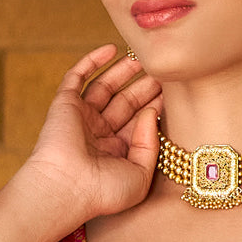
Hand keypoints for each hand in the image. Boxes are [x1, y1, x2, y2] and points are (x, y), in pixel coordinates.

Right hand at [17, 45, 162, 235]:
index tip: (175, 90)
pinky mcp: (65, 104)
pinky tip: (111, 49)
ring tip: (142, 55)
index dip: (156, 104)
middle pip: (126, 101)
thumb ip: (151, 144)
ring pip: (105, 86)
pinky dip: (92, 61)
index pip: (140, 121)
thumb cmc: (104, 192)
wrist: (67, 189)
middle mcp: (101, 133)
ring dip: (123, 70)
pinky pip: (77, 76)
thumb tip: (151, 111)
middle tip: (162, 69)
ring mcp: (83, 117)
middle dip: (144, 85)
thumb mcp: (141, 175)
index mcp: (118, 151)